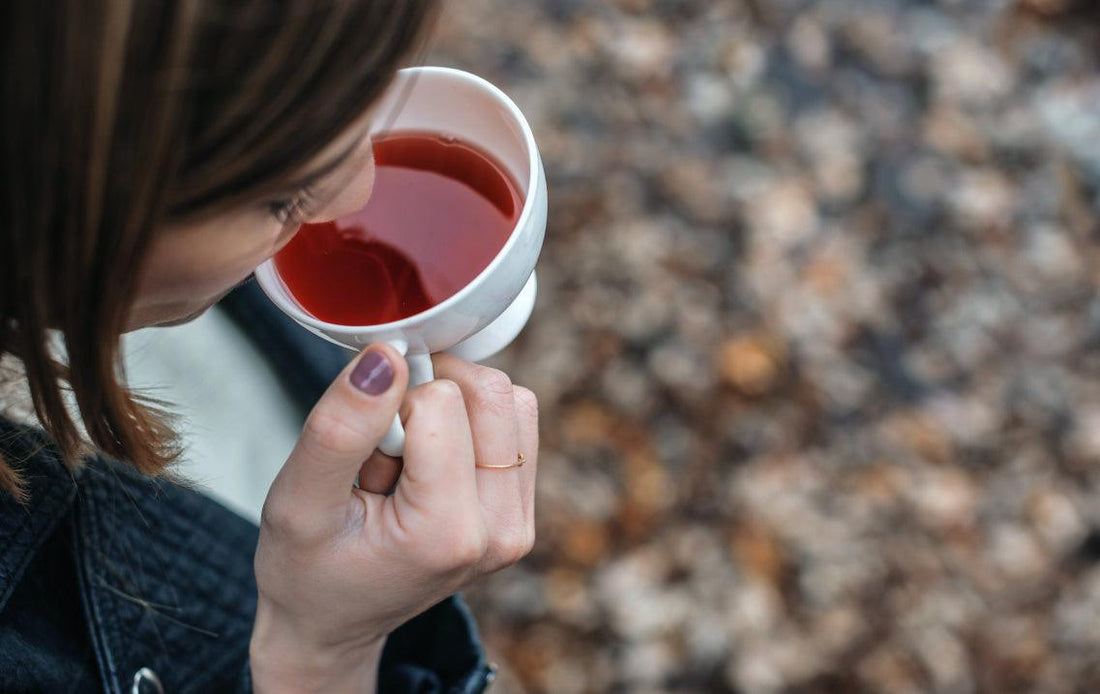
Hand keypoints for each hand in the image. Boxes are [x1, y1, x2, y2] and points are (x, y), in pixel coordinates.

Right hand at [249, 346, 537, 692]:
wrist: (331, 622)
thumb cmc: (307, 568)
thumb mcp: (298, 499)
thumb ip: (340, 426)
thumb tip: (387, 355)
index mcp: (448, 533)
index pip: (440, 400)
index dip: (390, 409)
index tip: (366, 459)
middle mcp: (502, 531)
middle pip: (488, 393)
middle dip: (425, 403)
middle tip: (386, 459)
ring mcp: (519, 524)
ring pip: (509, 400)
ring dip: (450, 411)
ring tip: (407, 465)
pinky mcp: (523, 510)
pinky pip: (516, 422)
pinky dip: (469, 424)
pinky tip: (430, 465)